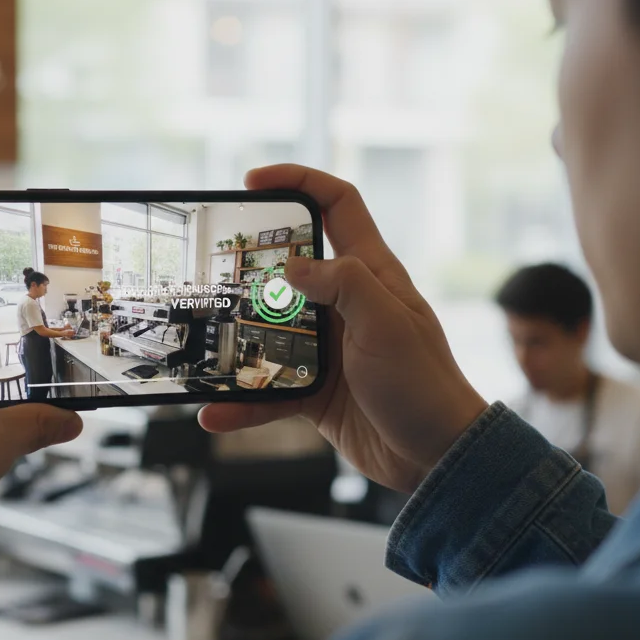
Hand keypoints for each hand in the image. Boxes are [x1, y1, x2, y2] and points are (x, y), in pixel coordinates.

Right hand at [198, 165, 488, 492]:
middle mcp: (346, 304)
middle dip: (248, 264)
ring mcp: (328, 347)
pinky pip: (268, 389)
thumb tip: (291, 267)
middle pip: (289, 267)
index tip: (253, 181)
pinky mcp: (316, 389)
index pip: (337, 205)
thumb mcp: (387, 323)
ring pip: (269, 330)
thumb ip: (344, 284)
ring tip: (203, 340)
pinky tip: (215, 412)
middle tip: (212, 267)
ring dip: (236, 339)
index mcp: (370, 274)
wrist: (437, 458)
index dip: (298, 181)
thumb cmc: (425, 385)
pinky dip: (243, 402)